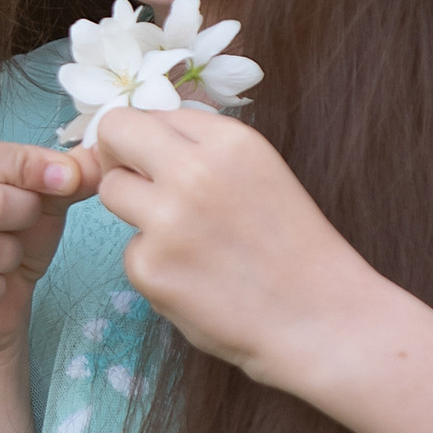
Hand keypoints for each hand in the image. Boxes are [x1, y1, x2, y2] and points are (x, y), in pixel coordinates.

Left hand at [87, 104, 377, 385]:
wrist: (321, 320)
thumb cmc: (293, 250)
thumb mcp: (260, 172)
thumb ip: (203, 148)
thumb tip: (140, 136)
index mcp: (229, 141)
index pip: (151, 112)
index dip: (146, 138)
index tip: (151, 158)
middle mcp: (194, 171)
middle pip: (115, 132)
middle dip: (117, 154)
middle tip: (136, 182)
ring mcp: (167, 221)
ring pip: (111, 191)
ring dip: (135, 211)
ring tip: (186, 240)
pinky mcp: (149, 268)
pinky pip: (130, 251)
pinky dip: (155, 266)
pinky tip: (197, 282)